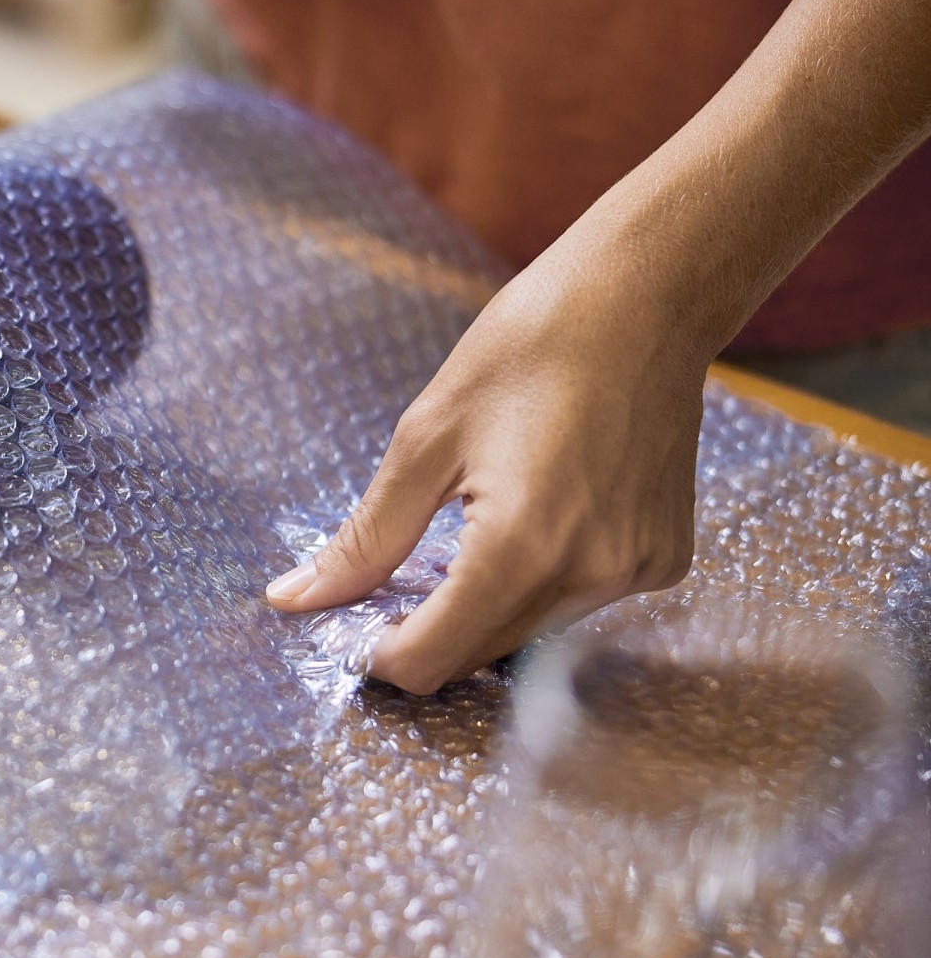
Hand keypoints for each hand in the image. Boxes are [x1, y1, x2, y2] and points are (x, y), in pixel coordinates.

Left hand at [265, 260, 706, 693]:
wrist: (644, 297)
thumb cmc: (527, 348)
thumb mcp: (424, 439)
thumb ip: (364, 538)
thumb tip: (293, 600)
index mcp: (519, 549)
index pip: (432, 661)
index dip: (379, 657)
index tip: (349, 626)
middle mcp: (588, 577)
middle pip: (480, 656)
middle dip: (426, 633)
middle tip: (389, 584)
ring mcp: (636, 573)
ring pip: (532, 637)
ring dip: (483, 610)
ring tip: (460, 537)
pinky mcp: (664, 559)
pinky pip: (582, 603)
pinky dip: (541, 584)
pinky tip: (530, 520)